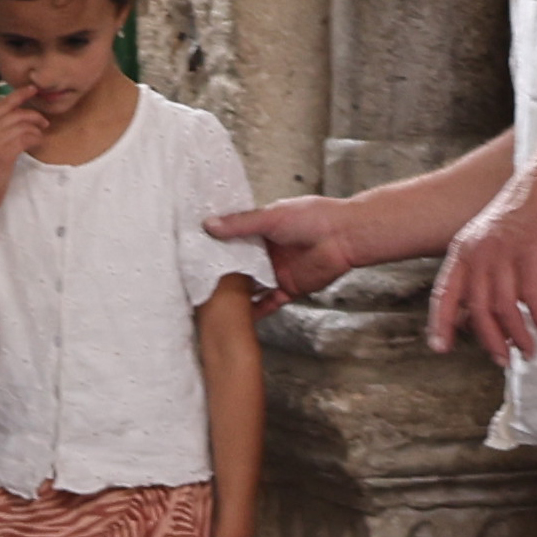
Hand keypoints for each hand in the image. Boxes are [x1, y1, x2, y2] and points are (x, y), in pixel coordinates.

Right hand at [0, 82, 54, 174]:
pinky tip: (37, 143)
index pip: (3, 103)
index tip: (33, 89)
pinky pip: (26, 138)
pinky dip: (35, 138)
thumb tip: (17, 121)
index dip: (19, 94)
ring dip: (36, 129)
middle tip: (44, 122)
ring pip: (23, 125)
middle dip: (34, 114)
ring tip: (41, 134)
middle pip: (16, 112)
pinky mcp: (5, 152)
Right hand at [202, 185, 410, 296]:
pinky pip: (268, 302)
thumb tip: (208, 225)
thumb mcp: (271, 217)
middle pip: (239, 265)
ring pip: (251, 285)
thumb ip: (240, 224)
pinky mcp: (288, 288)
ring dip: (235, 293)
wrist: (344, 236)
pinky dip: (255, 311)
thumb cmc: (312, 218)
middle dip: (220, 273)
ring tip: (209, 303)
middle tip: (194, 282)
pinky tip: (238, 320)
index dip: (215, 246)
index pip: (232, 239)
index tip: (192, 253)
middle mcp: (267, 251)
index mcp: (262, 230)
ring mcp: (277, 271)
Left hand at [427, 165, 536, 361]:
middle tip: (503, 360)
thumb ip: (478, 276)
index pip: (444, 295)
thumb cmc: (523, 216)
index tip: (441, 348)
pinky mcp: (530, 252)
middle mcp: (478, 254)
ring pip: (505, 308)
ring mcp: (504, 253)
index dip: (441, 324)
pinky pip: (531, 296)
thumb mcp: (489, 243)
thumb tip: (469, 315)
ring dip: (518, 336)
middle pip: (478, 309)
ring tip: (529, 351)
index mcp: (463, 252)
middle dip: (491, 341)